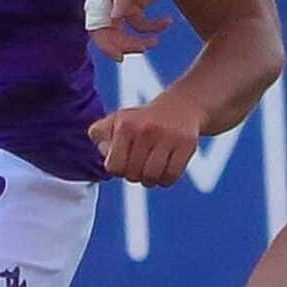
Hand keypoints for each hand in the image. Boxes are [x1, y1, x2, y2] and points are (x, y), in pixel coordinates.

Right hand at [85, 0, 182, 59]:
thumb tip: (113, 17)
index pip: (96, 24)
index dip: (105, 43)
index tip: (120, 56)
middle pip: (108, 32)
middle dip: (125, 43)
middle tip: (143, 49)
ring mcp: (121, 4)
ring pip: (123, 33)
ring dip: (138, 40)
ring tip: (155, 42)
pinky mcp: (135, 6)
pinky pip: (138, 25)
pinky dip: (152, 28)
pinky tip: (167, 21)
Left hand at [88, 89, 202, 186]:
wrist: (181, 106)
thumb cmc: (142, 120)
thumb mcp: (116, 120)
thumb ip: (99, 134)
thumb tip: (105, 151)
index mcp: (126, 125)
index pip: (115, 167)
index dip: (119, 169)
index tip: (125, 161)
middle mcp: (146, 129)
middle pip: (133, 175)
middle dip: (135, 174)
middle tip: (140, 165)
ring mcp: (168, 137)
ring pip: (152, 178)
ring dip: (150, 179)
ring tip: (151, 168)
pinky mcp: (187, 144)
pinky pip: (171, 176)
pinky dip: (166, 179)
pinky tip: (165, 169)